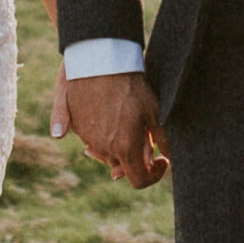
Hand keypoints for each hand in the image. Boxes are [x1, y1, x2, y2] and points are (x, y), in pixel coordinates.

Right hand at [60, 69, 170, 186]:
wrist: (100, 61)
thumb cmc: (131, 86)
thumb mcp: (154, 111)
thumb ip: (162, 139)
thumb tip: (169, 157)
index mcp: (125, 149)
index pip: (139, 181)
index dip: (153, 175)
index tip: (160, 161)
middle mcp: (103, 149)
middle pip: (121, 166)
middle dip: (133, 157)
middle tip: (143, 134)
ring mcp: (86, 138)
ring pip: (104, 153)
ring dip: (116, 145)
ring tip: (125, 121)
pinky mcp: (74, 125)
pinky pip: (89, 138)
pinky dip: (98, 134)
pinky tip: (106, 116)